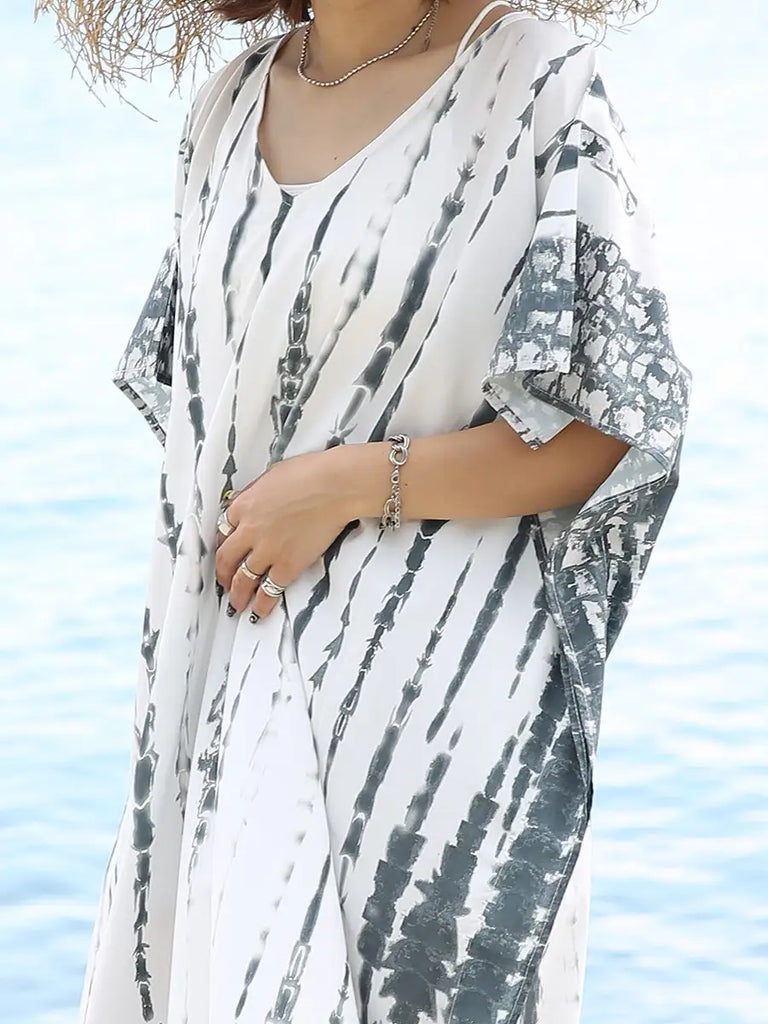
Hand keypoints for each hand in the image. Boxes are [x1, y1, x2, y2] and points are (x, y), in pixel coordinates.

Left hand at [215, 448, 354, 620]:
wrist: (335, 486)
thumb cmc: (311, 473)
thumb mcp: (272, 476)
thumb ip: (257, 493)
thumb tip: (254, 502)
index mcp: (243, 506)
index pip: (223, 532)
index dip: (223, 546)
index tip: (226, 554)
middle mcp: (249, 531)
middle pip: (226, 559)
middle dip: (223, 574)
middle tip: (225, 582)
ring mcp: (267, 550)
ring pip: (243, 579)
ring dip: (237, 594)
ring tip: (237, 603)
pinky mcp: (288, 565)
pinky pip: (269, 590)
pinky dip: (262, 604)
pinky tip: (260, 611)